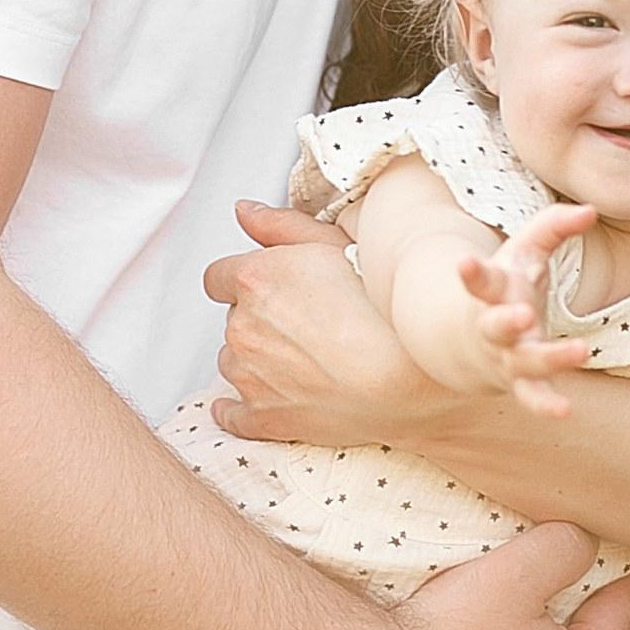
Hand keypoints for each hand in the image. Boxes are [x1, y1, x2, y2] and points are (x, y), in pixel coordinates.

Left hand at [205, 202, 451, 445]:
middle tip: (306, 323)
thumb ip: (281, 225)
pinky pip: (230, 414)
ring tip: (305, 359)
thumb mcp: (336, 245)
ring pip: (233, 362)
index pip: (218, 277)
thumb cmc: (381, 308)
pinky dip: (237, 408)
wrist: (411, 378)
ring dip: (255, 359)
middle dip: (259, 320)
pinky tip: (264, 398)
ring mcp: (249, 376)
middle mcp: (242, 327)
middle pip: (233, 320)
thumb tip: (242, 212)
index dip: (246, 281)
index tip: (272, 290)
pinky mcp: (262, 418)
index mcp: (254, 278)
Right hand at [454, 205, 596, 416]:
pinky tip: (565, 411)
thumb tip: (592, 209)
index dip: (470, 272)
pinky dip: (545, 405)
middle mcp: (493, 327)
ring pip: (522, 362)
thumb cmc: (507, 287)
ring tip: (579, 351)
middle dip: (506, 320)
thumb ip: (553, 226)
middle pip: (495, 326)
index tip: (462, 262)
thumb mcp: (524, 251)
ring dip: (547, 359)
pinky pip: (532, 396)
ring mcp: (506, 356)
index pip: (479, 280)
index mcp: (493, 292)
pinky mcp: (521, 380)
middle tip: (523, 313)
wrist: (469, 341)